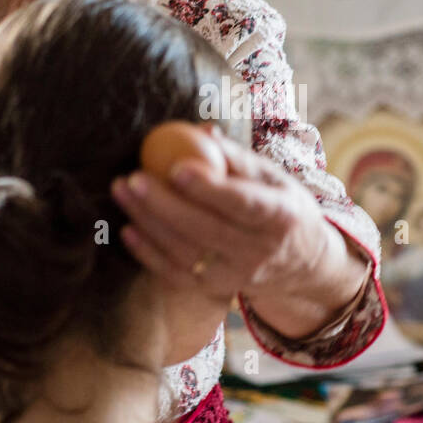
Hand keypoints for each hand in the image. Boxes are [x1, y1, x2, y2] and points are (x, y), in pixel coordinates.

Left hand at [110, 124, 344, 306]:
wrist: (301, 262)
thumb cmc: (282, 206)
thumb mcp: (275, 179)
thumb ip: (239, 158)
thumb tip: (203, 133)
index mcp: (281, 216)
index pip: (243, 203)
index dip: (210, 188)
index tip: (177, 167)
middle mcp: (260, 250)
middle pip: (207, 229)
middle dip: (165, 204)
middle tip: (134, 177)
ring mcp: (236, 275)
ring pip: (185, 251)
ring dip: (148, 222)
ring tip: (122, 191)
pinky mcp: (215, 289)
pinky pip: (175, 274)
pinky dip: (148, 253)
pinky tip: (127, 228)